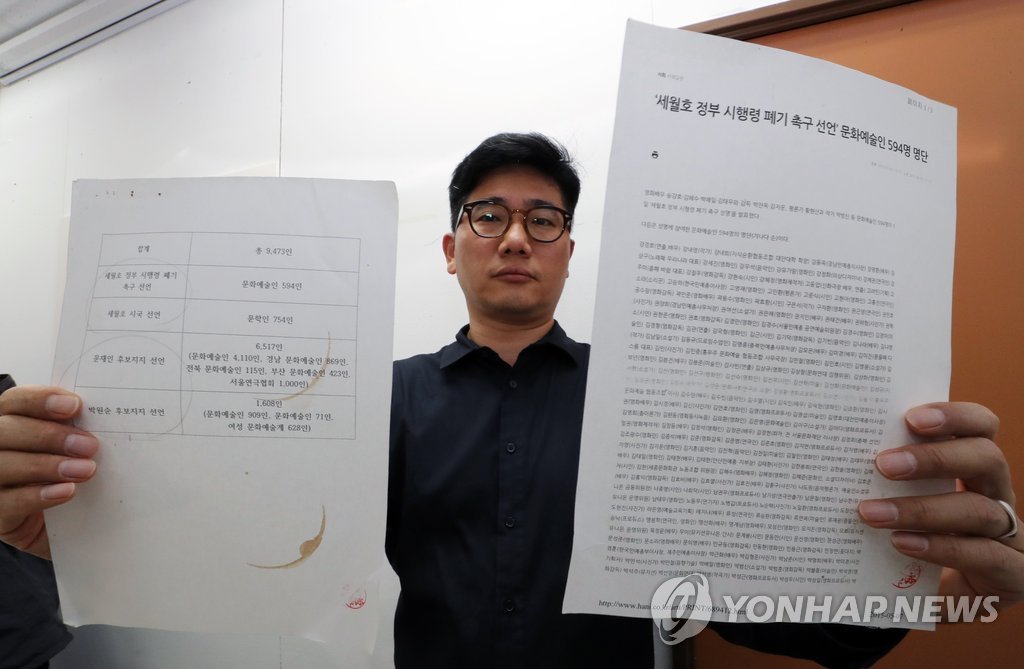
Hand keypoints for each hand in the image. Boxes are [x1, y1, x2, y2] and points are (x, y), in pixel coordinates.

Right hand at [0, 386, 98, 558]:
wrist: (64, 524)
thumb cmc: (68, 474)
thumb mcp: (71, 450)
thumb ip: (75, 430)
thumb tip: (103, 414)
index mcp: (9, 422)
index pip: (15, 401)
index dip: (40, 400)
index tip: (74, 406)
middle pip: (6, 431)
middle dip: (49, 436)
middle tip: (89, 445)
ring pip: (4, 465)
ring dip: (48, 466)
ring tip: (85, 470)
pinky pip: (9, 502)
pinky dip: (39, 495)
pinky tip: (67, 491)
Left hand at [858, 402, 1023, 615]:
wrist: (933, 606)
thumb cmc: (909, 544)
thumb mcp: (899, 503)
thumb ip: (884, 479)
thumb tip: (832, 453)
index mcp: (974, 469)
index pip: (981, 427)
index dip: (955, 417)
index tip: (911, 418)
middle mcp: (997, 496)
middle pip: (987, 459)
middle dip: (935, 458)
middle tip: (883, 464)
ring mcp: (1011, 535)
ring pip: (979, 510)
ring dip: (922, 509)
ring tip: (873, 513)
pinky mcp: (1013, 575)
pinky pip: (984, 555)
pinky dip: (941, 548)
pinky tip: (901, 544)